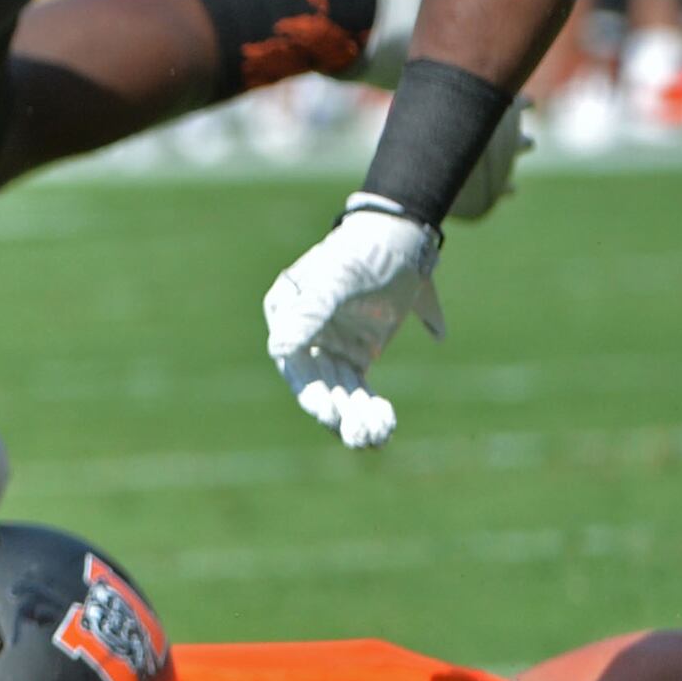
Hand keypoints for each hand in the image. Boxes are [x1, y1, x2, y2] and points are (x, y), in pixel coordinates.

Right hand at [262, 202, 446, 448]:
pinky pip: (361, 390)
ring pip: (339, 391)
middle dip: (335, 411)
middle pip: (315, 381)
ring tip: (375, 439)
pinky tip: (385, 427)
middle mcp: (303, 333)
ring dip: (356, 416)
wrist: (401, 241)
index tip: (330, 412)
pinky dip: (372, 409)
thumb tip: (280, 349)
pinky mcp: (359, 354)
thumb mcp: (339, 279)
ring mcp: (331, 345)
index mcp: (286, 311)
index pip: (291, 359)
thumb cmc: (364, 252)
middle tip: (354, 436)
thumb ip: (311, 311)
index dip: (309, 389)